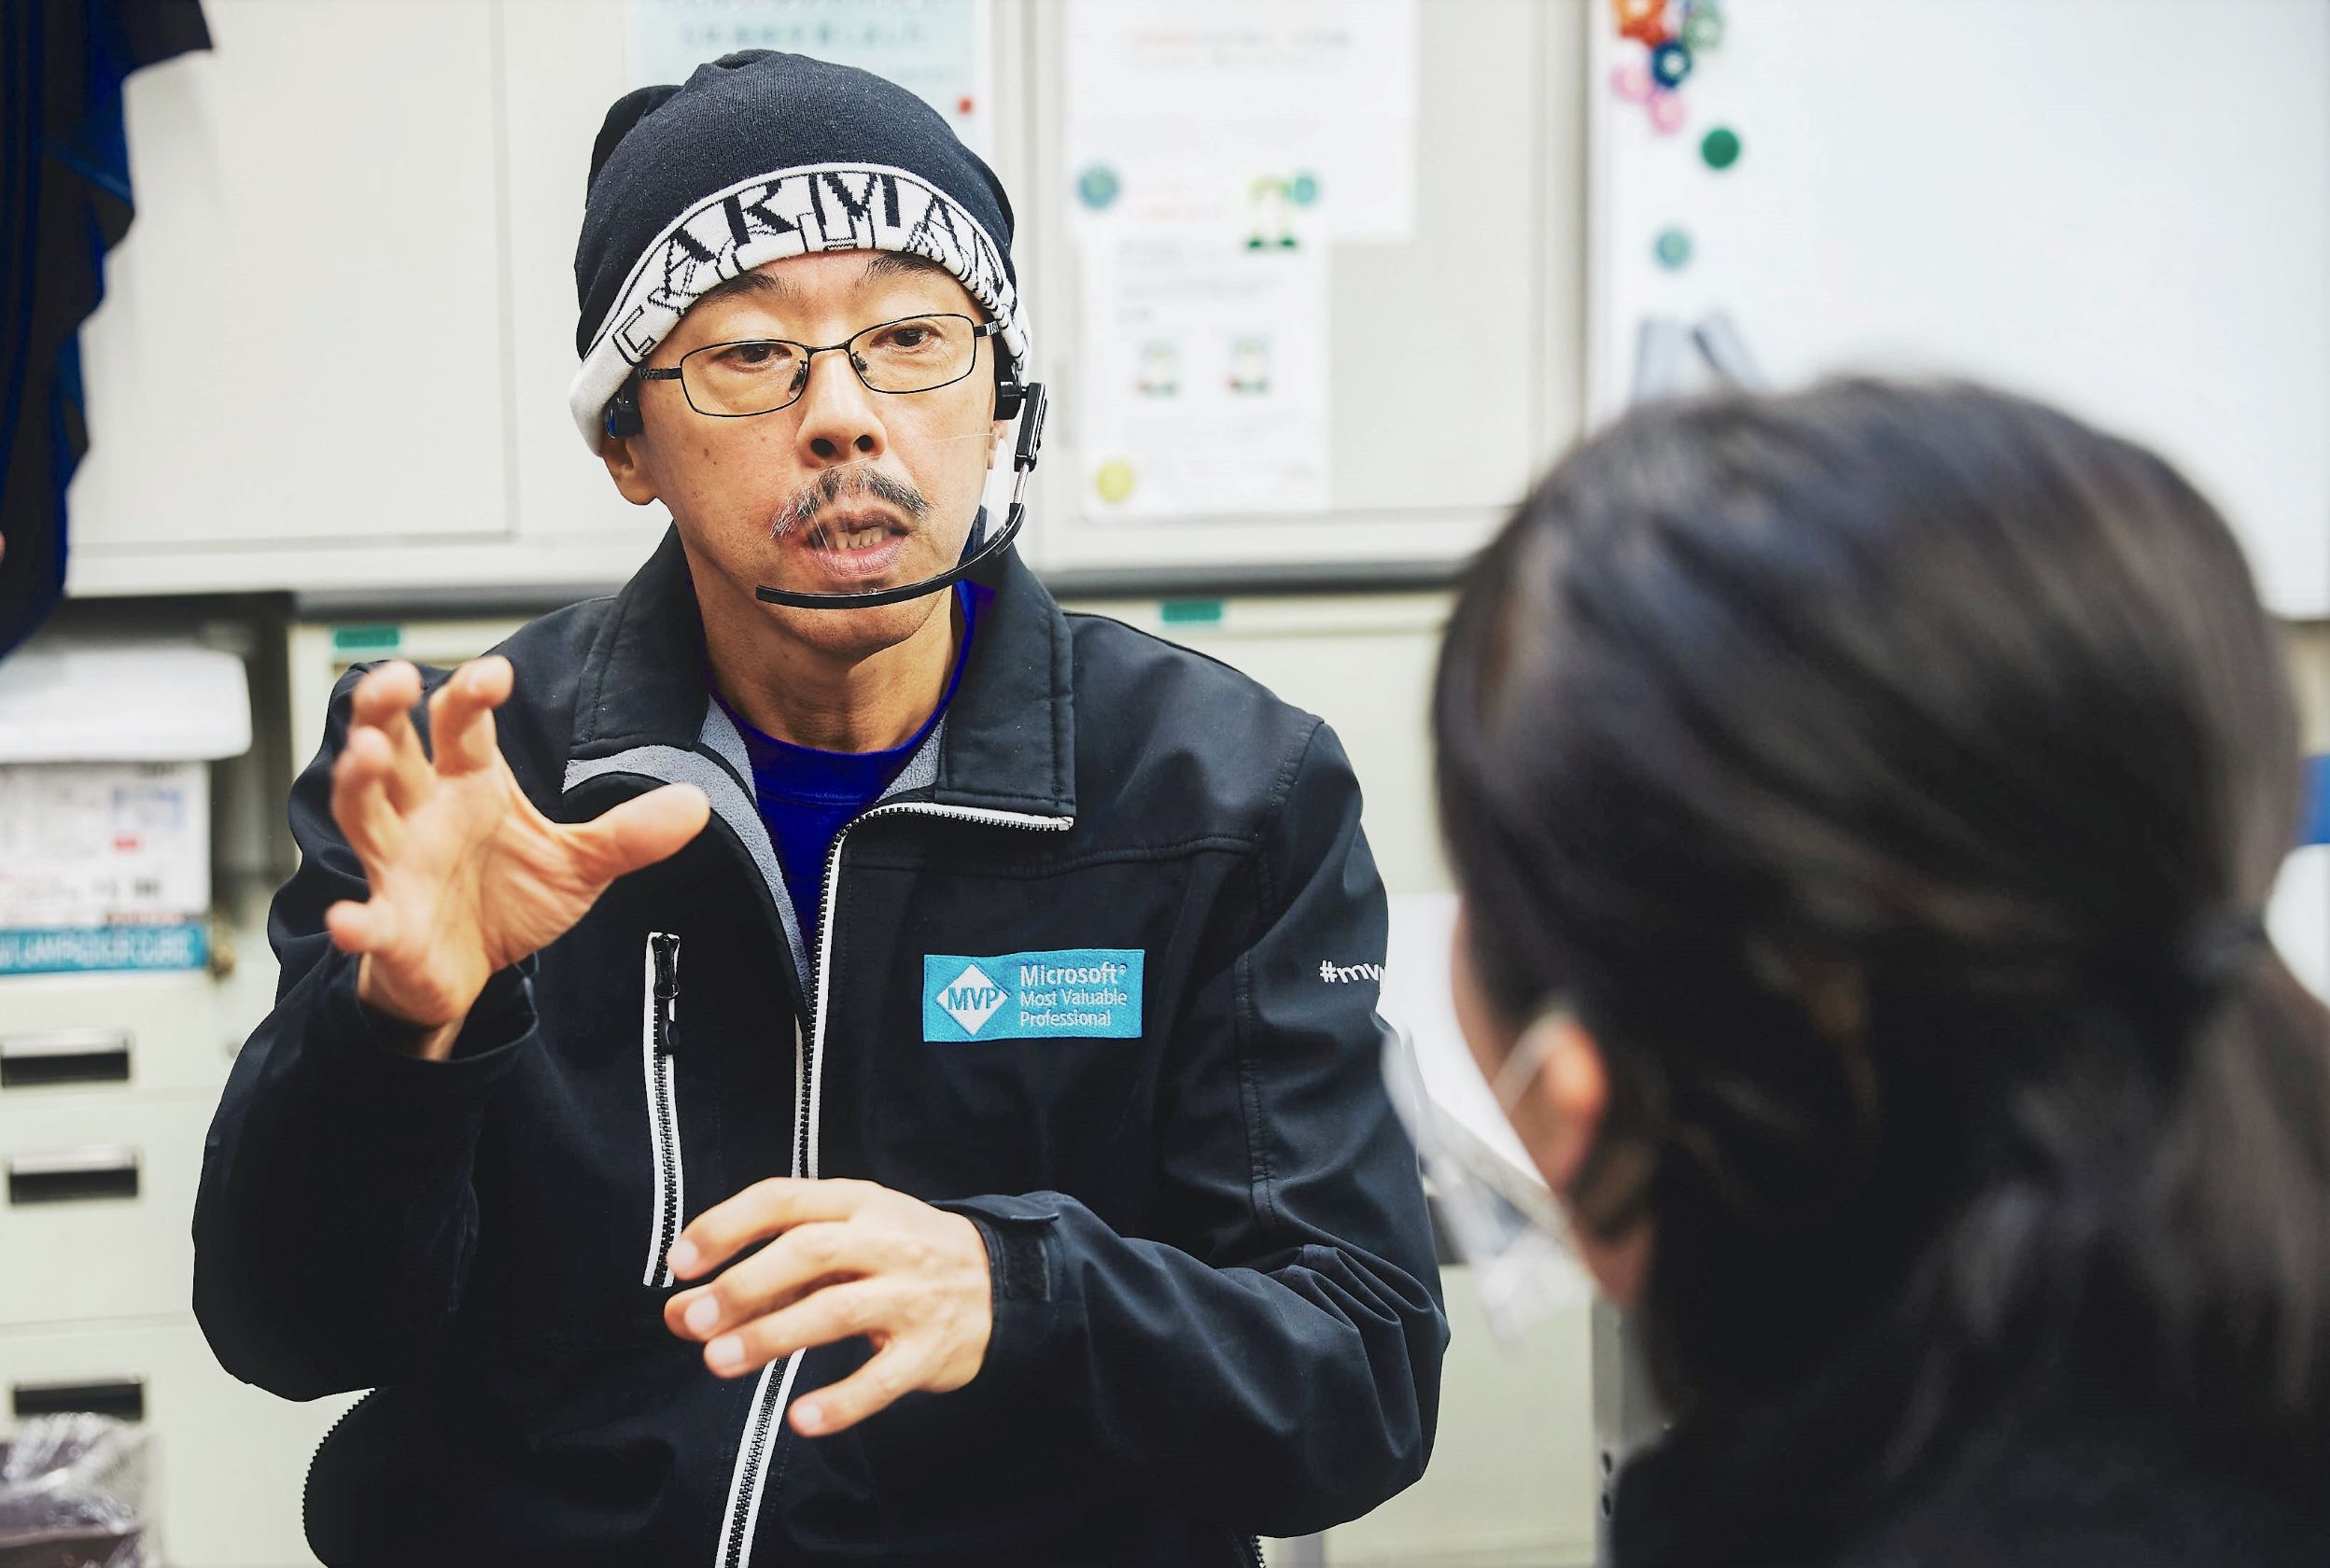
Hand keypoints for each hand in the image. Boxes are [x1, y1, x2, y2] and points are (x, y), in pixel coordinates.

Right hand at [324, 658, 708, 1056]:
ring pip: (364, 813)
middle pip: (391, 749)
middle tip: (396, 678)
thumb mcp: (579, 862)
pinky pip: (369, 922)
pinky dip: (358, 922)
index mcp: (468, 785)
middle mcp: (423, 814)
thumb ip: (630, 833)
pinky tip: (351, 920)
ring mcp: (399, 867)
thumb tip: (697, 802)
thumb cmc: (508, 899)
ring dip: (358, 783)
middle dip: (383, 711)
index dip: (472, 694)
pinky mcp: (391, 928)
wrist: (469, 972)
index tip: (496, 674)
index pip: (460, 725)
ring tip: (365, 754)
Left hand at [664, 1179, 993, 1436]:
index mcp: (858, 1203)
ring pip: (838, 1310)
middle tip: (693, 1320)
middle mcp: (886, 1241)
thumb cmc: (899, 1257)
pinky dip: (842, 1401)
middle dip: (745, 1284)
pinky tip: (801, 1419)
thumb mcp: (841, 1245)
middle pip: (810, 1251)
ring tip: (719, 1362)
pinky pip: (883, 1379)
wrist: (1001, 1282)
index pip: (784, 1199)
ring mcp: (912, 1295)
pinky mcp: (931, 1351)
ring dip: (774, 1335)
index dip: (727, 1225)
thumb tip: (679, 1311)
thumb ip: (763, 1276)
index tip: (680, 1262)